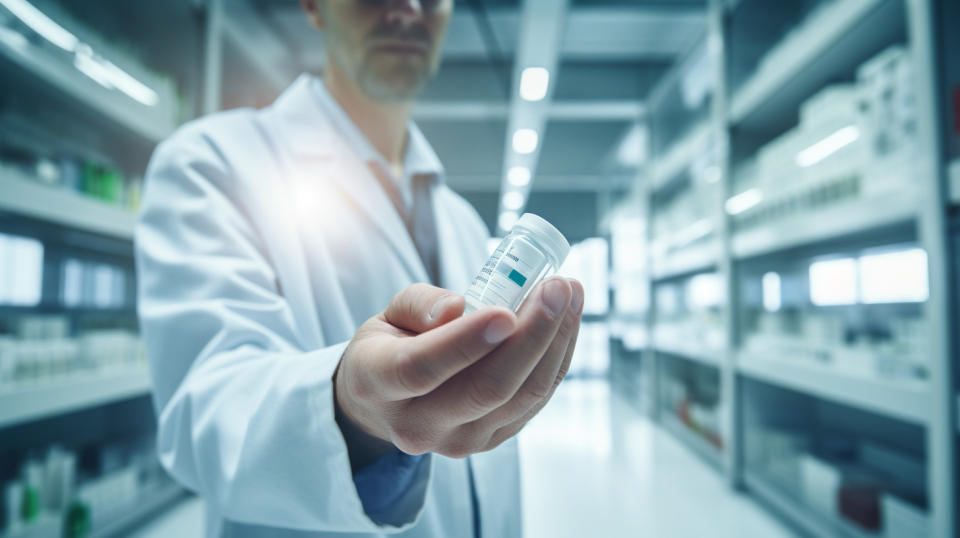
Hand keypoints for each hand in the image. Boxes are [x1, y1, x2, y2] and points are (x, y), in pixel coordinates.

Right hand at [334, 277, 582, 463]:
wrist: (392, 402)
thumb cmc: (391, 344)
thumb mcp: (389, 313)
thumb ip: (419, 304)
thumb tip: (458, 307)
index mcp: (377, 384)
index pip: (420, 370)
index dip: (465, 342)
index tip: (505, 311)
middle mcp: (417, 425)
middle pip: (486, 389)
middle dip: (532, 334)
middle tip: (556, 286)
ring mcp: (458, 441)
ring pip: (521, 396)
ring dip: (556, 341)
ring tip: (569, 292)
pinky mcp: (492, 440)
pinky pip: (535, 400)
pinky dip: (558, 357)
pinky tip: (567, 318)